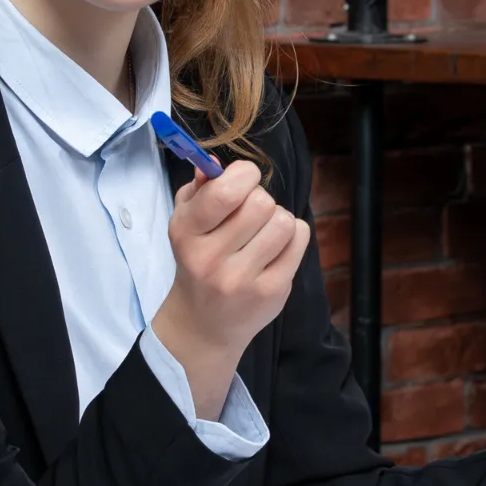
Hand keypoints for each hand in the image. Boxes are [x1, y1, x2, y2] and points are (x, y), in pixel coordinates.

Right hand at [149, 159, 310, 418]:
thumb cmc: (197, 261)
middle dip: (260, 199)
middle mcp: (211, 258)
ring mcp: (243, 279)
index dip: (244, 175)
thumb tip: (216, 162)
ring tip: (264, 232)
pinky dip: (293, 235)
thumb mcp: (186, 222)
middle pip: (261, 203)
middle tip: (251, 214)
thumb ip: (199, 188)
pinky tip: (276, 247)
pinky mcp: (271, 291)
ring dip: (278, 219)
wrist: (204, 323)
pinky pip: (299, 240)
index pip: (225, 191)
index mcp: (187, 233)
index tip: (243, 181)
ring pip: (283, 221)